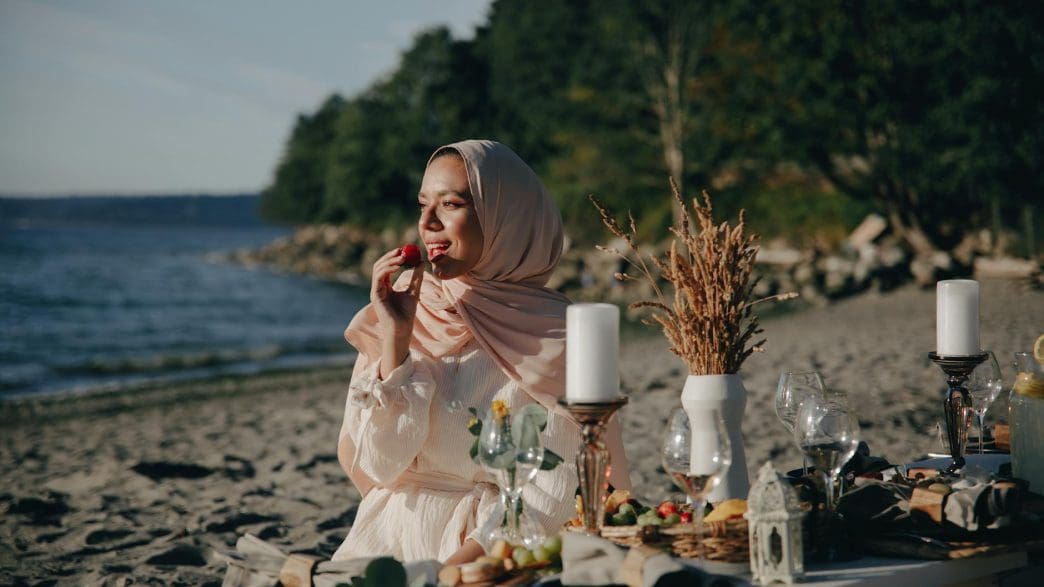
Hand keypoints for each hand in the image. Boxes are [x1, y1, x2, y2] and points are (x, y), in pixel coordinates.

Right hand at [370, 248, 424, 377]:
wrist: (402, 328)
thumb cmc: (407, 313)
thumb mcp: (414, 290)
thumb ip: (416, 277)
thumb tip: (421, 261)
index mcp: (386, 286)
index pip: (387, 266)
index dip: (394, 257)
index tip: (405, 250)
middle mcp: (378, 287)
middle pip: (380, 265)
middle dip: (390, 256)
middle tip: (403, 250)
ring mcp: (376, 291)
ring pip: (378, 269)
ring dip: (390, 261)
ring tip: (402, 257)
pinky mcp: (375, 295)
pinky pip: (378, 278)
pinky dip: (387, 269)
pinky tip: (397, 267)